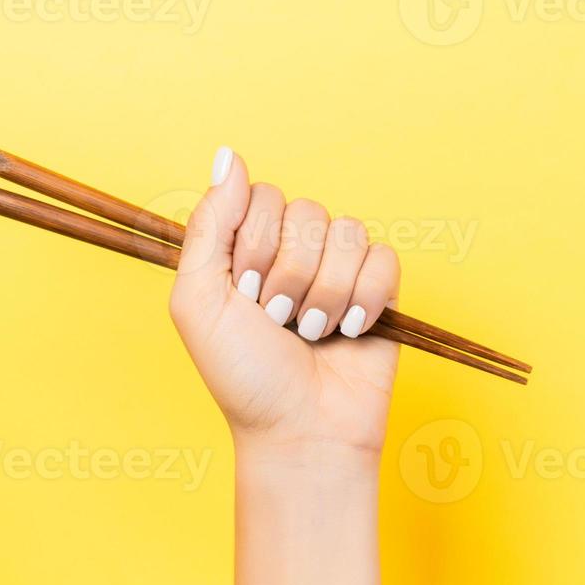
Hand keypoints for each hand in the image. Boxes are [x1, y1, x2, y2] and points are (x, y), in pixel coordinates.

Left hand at [169, 146, 401, 460]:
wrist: (300, 431)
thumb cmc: (244, 376)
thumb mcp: (199, 299)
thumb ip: (209, 223)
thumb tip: (228, 154)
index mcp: (248, 247)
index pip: (261, 196)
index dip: (253, 244)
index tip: (243, 293)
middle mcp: (294, 251)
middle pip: (306, 212)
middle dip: (288, 274)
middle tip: (277, 320)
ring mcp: (339, 268)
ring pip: (347, 233)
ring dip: (326, 292)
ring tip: (313, 332)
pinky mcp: (380, 289)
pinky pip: (385, 258)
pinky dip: (365, 298)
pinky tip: (350, 330)